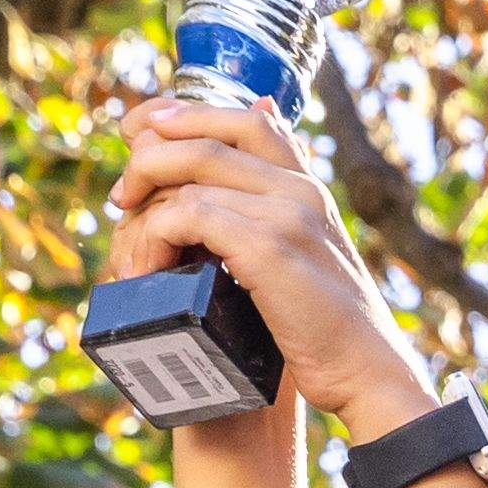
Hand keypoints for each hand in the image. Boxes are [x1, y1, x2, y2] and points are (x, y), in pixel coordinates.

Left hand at [100, 94, 436, 428]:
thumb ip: (274, 219)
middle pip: (206, 137)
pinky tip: (147, 271)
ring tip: (131, 256)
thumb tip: (240, 188)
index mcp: (308, 186)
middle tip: (122, 197)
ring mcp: (288, 213)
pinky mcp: (269, 246)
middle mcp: (301, 188)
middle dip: (148, 158)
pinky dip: (154, 240)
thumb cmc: (326, 329)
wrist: (366, 373)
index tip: (140, 132)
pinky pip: (189, 216)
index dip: (185, 114)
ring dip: (144, 212)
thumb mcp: (304, 260)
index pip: (245, 117)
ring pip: (189, 174)